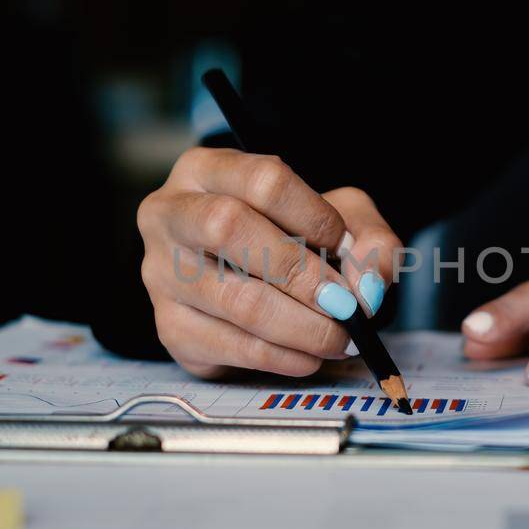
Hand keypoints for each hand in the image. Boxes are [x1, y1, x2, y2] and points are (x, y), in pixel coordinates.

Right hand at [136, 147, 400, 378]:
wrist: (246, 280)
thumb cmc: (287, 236)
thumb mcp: (336, 216)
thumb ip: (367, 238)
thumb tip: (368, 286)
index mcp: (205, 170)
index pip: (262, 180)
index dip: (312, 215)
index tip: (343, 244)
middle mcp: (169, 215)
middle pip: (228, 227)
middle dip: (301, 272)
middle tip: (345, 303)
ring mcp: (161, 274)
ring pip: (233, 298)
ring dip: (300, 326)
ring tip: (339, 338)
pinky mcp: (171, 327)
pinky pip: (229, 346)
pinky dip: (281, 357)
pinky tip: (309, 356)